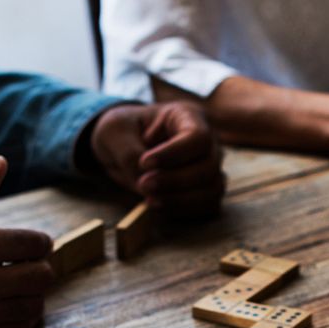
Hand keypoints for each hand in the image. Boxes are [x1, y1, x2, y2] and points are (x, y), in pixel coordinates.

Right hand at [0, 157, 54, 327]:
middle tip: (24, 264)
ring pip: (34, 306)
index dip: (39, 242)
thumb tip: (2, 163)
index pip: (37, 243)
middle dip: (39, 268)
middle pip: (43, 276)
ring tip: (14, 286)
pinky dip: (20, 318)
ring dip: (31, 294)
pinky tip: (4, 305)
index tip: (30, 244)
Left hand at [90, 102, 224, 218]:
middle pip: (209, 166)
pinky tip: (159, 206)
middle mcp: (206, 142)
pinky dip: (185, 210)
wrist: (125, 145)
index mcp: (188, 117)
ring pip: (213, 188)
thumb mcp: (116, 132)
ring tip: (150, 201)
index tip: (144, 163)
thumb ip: (129, 154)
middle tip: (143, 185)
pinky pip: (208, 205)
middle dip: (176, 181)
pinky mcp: (205, 190)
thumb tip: (146, 184)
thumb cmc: (124, 131)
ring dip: (182, 200)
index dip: (175, 154)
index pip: (197, 137)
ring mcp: (209, 167)